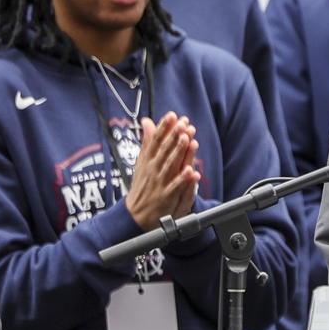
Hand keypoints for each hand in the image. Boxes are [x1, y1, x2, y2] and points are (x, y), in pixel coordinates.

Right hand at [125, 112, 200, 229]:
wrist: (136, 214)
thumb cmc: (143, 185)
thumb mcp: (141, 161)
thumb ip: (147, 141)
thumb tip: (147, 121)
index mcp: (148, 160)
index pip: (156, 141)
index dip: (164, 128)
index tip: (171, 115)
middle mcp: (154, 169)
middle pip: (165, 150)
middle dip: (174, 136)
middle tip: (184, 124)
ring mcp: (161, 183)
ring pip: (171, 165)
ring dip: (180, 152)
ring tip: (188, 140)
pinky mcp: (167, 196)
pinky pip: (176, 187)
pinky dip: (183, 180)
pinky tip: (192, 172)